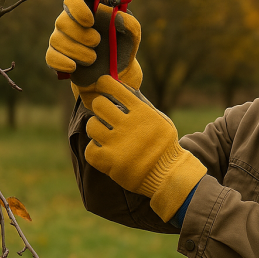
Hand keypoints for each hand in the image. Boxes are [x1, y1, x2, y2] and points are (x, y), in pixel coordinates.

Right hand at [45, 0, 141, 108]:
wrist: (115, 72)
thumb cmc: (122, 46)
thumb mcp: (132, 34)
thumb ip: (130, 23)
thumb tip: (118, 17)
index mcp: (86, 10)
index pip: (71, 1)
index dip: (78, 9)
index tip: (91, 21)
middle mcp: (69, 22)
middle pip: (62, 21)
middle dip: (81, 35)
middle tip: (97, 42)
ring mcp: (61, 40)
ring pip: (57, 41)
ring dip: (77, 51)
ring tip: (93, 58)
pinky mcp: (57, 57)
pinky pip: (51, 57)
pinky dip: (62, 62)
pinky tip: (74, 66)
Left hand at [85, 75, 206, 221]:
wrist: (168, 174)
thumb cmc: (163, 144)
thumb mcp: (159, 119)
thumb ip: (141, 105)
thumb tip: (122, 85)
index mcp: (141, 112)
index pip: (115, 88)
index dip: (105, 83)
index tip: (102, 84)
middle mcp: (129, 126)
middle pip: (99, 104)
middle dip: (99, 106)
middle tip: (103, 112)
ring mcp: (119, 144)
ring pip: (91, 125)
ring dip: (95, 127)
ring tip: (103, 132)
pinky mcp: (111, 162)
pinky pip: (90, 149)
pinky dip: (94, 149)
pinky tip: (103, 149)